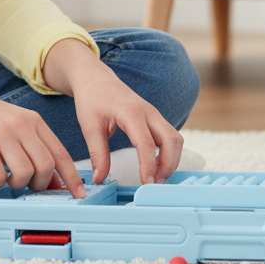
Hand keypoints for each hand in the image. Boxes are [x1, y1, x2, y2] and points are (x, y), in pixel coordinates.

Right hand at [0, 59, 86, 198]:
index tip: (78, 194)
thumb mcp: (14, 126)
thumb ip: (33, 147)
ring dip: (18, 185)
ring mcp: (2, 134)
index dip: (72, 177)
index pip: (60, 153)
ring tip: (7, 179)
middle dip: (40, 185)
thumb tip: (52, 181)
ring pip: (25, 172)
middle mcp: (21, 125)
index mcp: (33, 121)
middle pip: (45, 166)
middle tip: (27, 186)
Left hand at [42, 38, 182, 185]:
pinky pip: (171, 136)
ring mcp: (154, 114)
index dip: (148, 166)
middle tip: (154, 185)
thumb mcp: (89, 126)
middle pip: (171, 140)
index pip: (146, 143)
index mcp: (131, 112)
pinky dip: (170, 153)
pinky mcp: (155, 118)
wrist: (95, 78)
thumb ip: (97, 154)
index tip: (145, 184)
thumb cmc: (92, 99)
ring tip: (156, 179)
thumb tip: (100, 179)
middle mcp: (148, 112)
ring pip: (175, 139)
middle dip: (168, 165)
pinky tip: (157, 166)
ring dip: (171, 160)